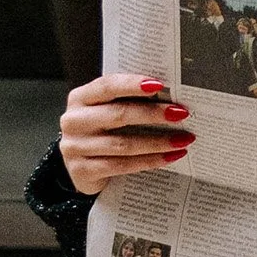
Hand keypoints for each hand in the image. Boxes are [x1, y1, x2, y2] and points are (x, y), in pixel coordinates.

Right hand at [59, 72, 194, 196]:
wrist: (79, 167)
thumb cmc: (100, 132)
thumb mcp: (106, 111)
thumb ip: (127, 101)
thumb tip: (169, 96)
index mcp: (80, 98)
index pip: (107, 86)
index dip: (133, 85)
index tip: (159, 85)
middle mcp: (73, 121)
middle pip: (118, 115)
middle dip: (153, 114)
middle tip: (181, 113)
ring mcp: (75, 147)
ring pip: (123, 144)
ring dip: (158, 142)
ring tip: (183, 140)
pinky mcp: (82, 171)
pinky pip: (122, 166)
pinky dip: (150, 161)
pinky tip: (170, 157)